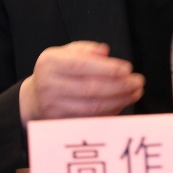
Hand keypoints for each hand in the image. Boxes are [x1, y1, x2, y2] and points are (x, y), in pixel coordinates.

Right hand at [18, 41, 143, 124]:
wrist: (35, 98)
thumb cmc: (56, 72)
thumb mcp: (65, 53)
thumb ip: (85, 49)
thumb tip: (104, 51)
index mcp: (49, 63)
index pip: (81, 65)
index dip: (106, 68)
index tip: (127, 69)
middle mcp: (48, 85)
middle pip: (89, 88)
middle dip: (119, 86)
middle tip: (138, 82)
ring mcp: (54, 107)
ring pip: (93, 106)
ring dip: (119, 100)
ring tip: (135, 92)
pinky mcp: (62, 123)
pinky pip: (92, 119)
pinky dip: (111, 111)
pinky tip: (123, 103)